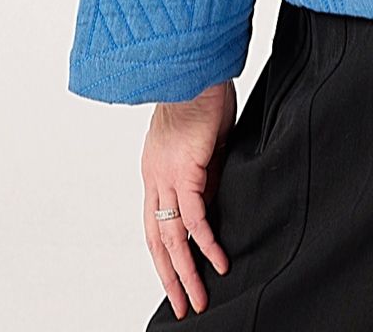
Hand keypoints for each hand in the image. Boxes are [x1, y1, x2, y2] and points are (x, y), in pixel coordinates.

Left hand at [142, 80, 235, 318]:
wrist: (196, 66)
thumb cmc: (202, 93)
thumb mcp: (203, 142)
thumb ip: (204, 173)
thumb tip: (212, 201)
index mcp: (155, 170)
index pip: (154, 223)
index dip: (164, 254)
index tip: (175, 277)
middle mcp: (155, 178)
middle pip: (157, 240)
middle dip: (169, 276)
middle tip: (182, 305)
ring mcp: (167, 176)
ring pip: (173, 237)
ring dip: (186, 271)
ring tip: (199, 298)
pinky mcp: (185, 171)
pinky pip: (195, 217)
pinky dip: (206, 243)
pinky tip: (218, 261)